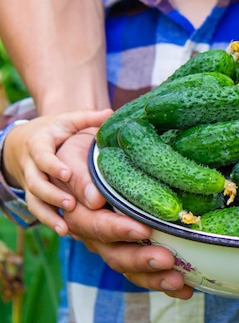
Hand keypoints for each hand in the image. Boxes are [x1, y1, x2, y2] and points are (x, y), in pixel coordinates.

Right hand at [2, 109, 111, 233]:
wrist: (22, 142)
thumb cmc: (52, 130)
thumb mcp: (66, 120)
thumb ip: (87, 118)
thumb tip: (110, 113)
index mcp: (38, 146)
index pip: (42, 157)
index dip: (53, 166)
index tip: (67, 174)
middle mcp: (31, 167)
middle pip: (36, 183)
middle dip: (52, 195)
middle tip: (71, 204)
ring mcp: (30, 183)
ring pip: (34, 201)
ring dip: (49, 215)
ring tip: (65, 228)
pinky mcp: (33, 195)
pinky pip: (37, 210)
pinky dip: (50, 221)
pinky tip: (66, 232)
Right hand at [51, 130, 193, 299]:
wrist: (91, 160)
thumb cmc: (87, 153)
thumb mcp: (76, 155)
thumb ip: (81, 176)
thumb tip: (91, 198)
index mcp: (82, 212)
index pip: (96, 225)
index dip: (118, 230)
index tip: (143, 230)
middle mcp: (97, 235)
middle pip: (115, 254)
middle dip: (142, 259)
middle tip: (167, 259)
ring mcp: (115, 246)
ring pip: (131, 268)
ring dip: (154, 277)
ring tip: (179, 281)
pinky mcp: (132, 251)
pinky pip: (145, 273)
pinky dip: (164, 282)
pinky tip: (187, 289)